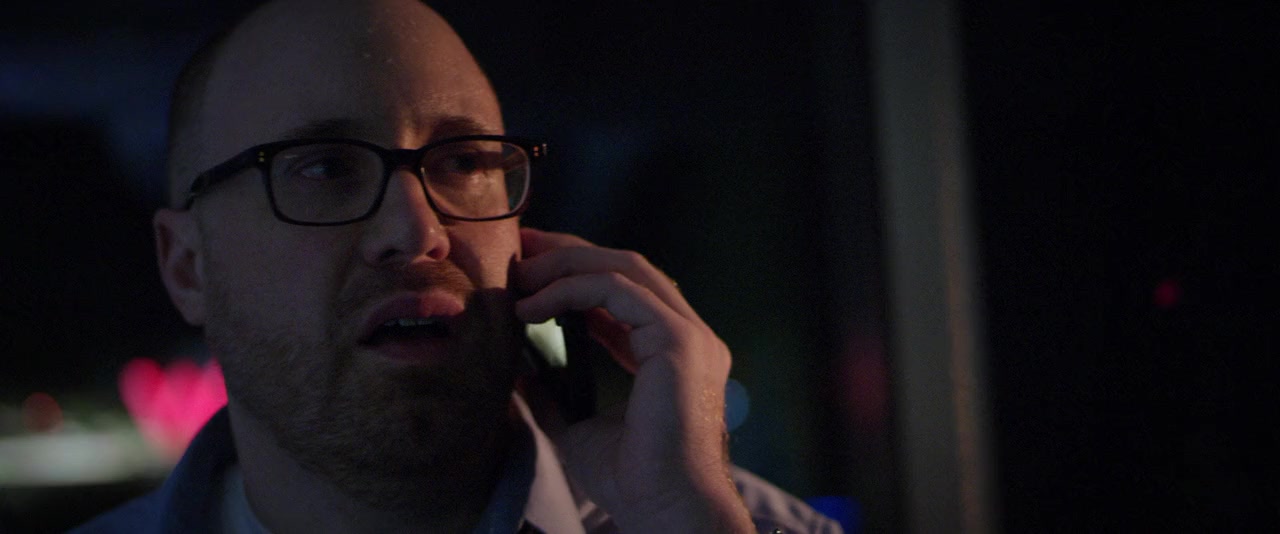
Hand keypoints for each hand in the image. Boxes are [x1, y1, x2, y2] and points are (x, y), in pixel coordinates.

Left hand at [514, 228, 752, 531]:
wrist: (663, 510)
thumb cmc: (630, 480)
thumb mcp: (575, 424)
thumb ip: (552, 391)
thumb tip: (514, 366)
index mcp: (672, 352)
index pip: (625, 293)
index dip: (575, 274)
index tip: (527, 270)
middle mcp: (688, 335)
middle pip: (628, 268)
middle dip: (570, 252)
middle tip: (520, 248)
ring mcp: (689, 335)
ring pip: (627, 269)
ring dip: (568, 263)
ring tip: (521, 272)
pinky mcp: (679, 341)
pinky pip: (620, 292)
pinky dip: (572, 289)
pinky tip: (533, 306)